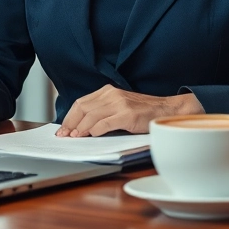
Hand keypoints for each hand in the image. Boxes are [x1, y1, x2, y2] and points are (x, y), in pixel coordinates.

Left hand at [55, 85, 202, 136]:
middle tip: (64, 135)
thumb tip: (81, 126)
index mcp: (108, 91)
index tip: (63, 129)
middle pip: (82, 108)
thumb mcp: (119, 106)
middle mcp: (112, 94)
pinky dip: (94, 130)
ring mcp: (120, 104)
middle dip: (70, 123)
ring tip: (74, 137)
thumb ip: (102, 112)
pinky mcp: (127, 115)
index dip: (69, 117)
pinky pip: (105, 123)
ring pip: (91, 116)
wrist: (166, 110)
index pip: (81, 103)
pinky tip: (90, 136)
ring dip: (80, 128)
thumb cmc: (142, 112)